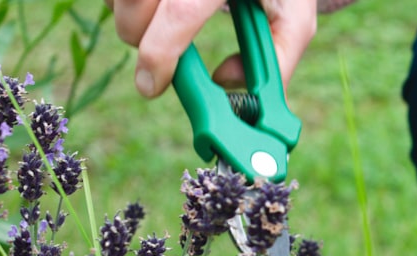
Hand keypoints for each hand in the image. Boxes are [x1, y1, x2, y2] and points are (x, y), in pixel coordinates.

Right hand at [106, 0, 317, 97]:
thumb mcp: (293, 16)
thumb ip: (275, 60)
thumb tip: (225, 84)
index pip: (181, 13)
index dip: (160, 56)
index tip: (151, 87)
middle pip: (134, 3)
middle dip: (138, 38)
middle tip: (160, 53)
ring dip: (130, 17)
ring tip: (161, 21)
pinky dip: (124, 2)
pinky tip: (153, 6)